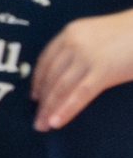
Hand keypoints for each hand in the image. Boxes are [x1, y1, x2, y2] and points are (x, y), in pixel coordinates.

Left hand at [31, 9, 132, 130]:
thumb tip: (67, 75)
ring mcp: (88, 57)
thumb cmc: (129, 33)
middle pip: (51, 76)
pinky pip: (79, 94)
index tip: (34, 96)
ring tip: (43, 125)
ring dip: (50, 109)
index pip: (46, 60)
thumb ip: (80, 49)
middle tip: (37, 119)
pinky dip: (66, 110)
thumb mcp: (96, 35)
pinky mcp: (103, 70)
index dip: (38, 81)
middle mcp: (74, 43)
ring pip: (61, 87)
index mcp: (71, 32)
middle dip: (42, 100)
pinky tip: (56, 122)